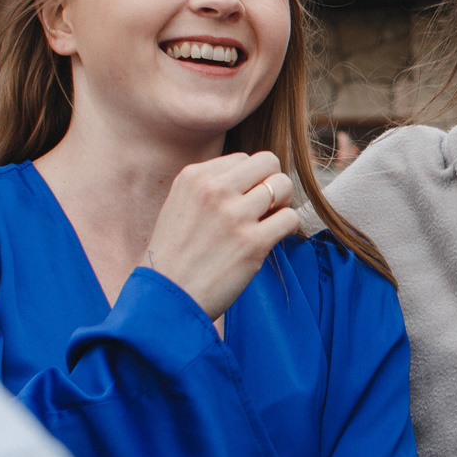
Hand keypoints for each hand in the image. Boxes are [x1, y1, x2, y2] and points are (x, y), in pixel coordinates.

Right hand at [140, 150, 305, 318]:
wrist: (166, 298)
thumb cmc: (176, 255)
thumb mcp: (180, 205)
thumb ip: (210, 186)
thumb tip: (255, 177)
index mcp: (194, 177)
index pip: (243, 159)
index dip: (251, 180)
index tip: (242, 202)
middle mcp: (214, 190)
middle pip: (268, 162)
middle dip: (272, 182)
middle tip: (265, 207)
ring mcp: (234, 216)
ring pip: (283, 186)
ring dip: (282, 205)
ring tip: (267, 223)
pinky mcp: (252, 243)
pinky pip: (290, 218)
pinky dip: (287, 228)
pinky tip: (272, 240)